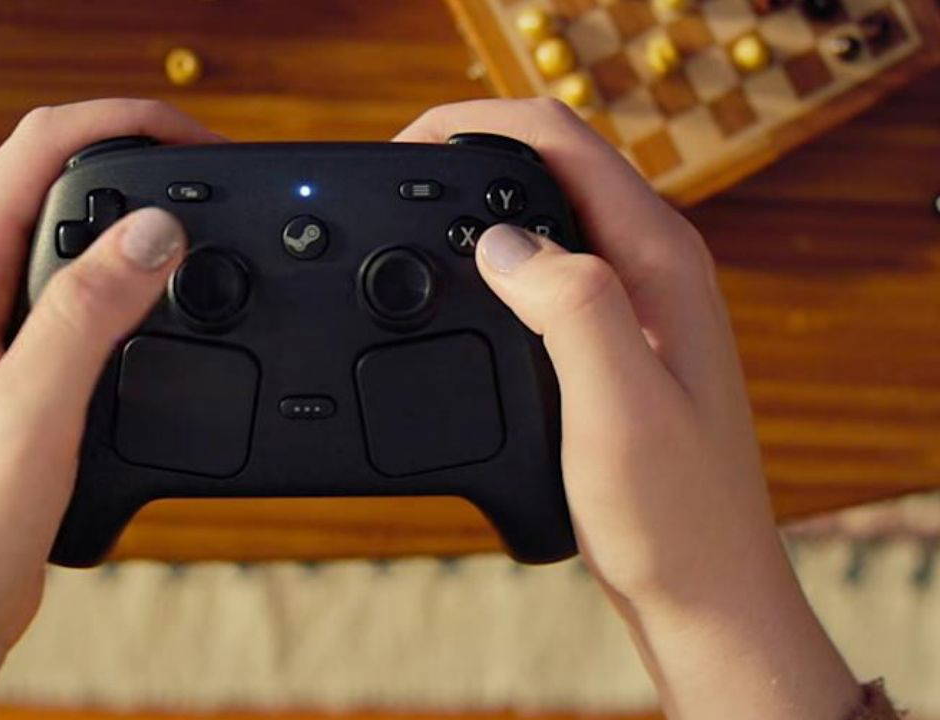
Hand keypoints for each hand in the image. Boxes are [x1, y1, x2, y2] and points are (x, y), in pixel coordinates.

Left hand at [0, 99, 218, 719]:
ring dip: (137, 214)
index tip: (198, 143)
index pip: (35, 150)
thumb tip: (155, 232)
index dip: (121, 124)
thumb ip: (88, 315)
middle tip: (213, 174)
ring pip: (72, 229)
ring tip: (203, 222)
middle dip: (138, 156)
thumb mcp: (27, 414)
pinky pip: (81, 287)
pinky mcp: (20, 360)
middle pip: (54, 172)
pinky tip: (168, 297)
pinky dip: (132, 274)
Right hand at [396, 99, 860, 719]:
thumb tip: (498, 242)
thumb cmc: (672, 515)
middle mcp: (654, 269)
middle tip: (397, 183)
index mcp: (659, 261)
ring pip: (547, 217)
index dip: (477, 126)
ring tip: (414, 224)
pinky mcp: (615, 342)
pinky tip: (462, 291)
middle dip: (471, 156)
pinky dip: (496, 263)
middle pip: (553, 165)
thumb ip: (569, 306)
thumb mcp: (617, 406)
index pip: (563, 142)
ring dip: (480, 207)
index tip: (406, 151)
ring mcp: (637, 305)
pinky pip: (547, 272)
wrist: (701, 590)